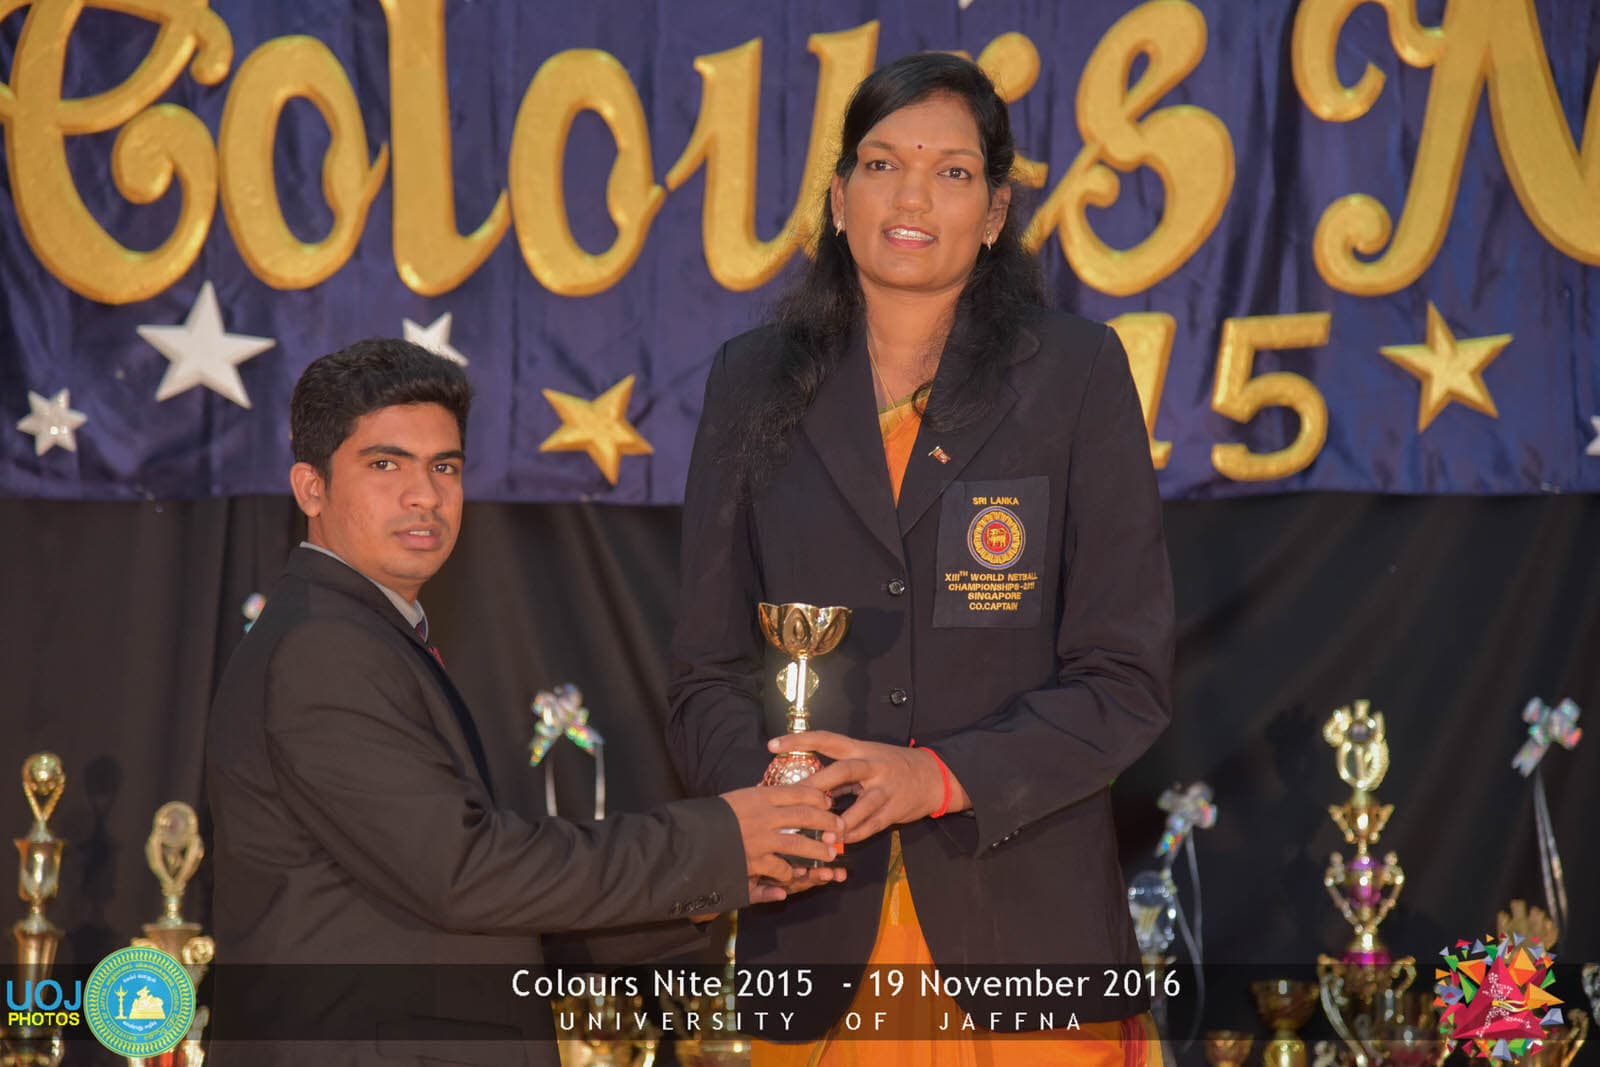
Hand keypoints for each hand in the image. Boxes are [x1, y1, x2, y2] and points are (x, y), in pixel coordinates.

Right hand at [719, 784, 845, 902]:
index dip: (817, 796)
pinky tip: (796, 874)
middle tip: (840, 828)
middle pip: (805, 815)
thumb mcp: (733, 799)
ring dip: (818, 850)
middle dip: (827, 822)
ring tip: (830, 854)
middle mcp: (763, 816)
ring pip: (800, 843)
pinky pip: (781, 868)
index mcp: (758, 796)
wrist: (685, 840)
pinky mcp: (754, 862)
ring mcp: (760, 840)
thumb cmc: (708, 818)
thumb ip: (756, 799)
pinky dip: (790, 873)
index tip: (828, 801)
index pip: (797, 791)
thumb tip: (772, 792)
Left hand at [778, 731, 969, 843]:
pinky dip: (857, 834)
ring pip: (862, 804)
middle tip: (794, 798)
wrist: (933, 776)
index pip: (826, 739)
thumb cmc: (892, 766)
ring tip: (822, 835)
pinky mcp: (895, 809)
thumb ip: (841, 773)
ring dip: (841, 821)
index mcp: (861, 749)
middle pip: (842, 771)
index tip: (772, 745)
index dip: (799, 740)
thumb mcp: (868, 759)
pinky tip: (842, 842)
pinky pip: (874, 824)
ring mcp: (886, 788)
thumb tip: (808, 789)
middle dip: (818, 785)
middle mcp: (873, 765)